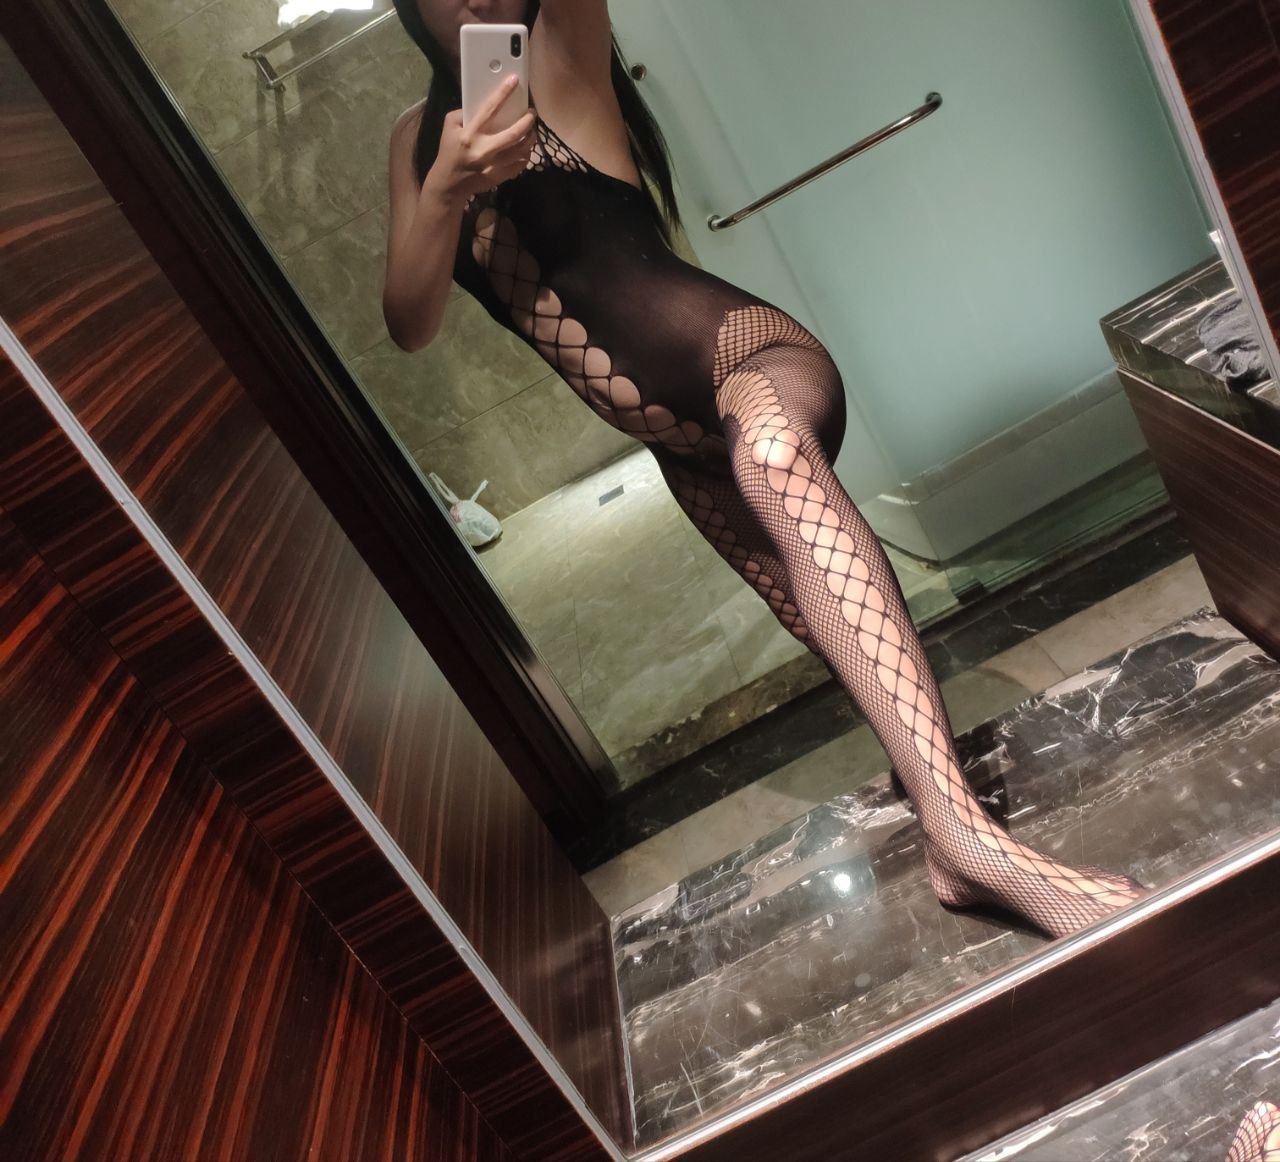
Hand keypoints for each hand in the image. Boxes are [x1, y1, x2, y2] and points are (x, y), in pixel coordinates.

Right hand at [424, 74, 536, 204]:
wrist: (449, 184)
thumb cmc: (449, 152)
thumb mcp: (449, 127)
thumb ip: (464, 113)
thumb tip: (484, 103)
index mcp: (470, 134)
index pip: (489, 109)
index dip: (503, 93)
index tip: (514, 80)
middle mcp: (483, 150)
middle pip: (514, 134)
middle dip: (527, 121)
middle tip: (531, 113)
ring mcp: (493, 166)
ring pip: (521, 151)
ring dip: (530, 138)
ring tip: (531, 130)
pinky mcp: (499, 177)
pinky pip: (520, 164)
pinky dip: (526, 155)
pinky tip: (525, 148)